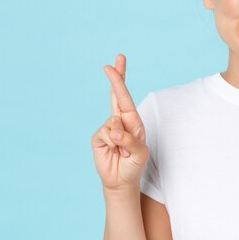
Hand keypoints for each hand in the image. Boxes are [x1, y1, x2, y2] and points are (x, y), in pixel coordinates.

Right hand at [91, 53, 149, 190]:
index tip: (115, 64)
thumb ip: (130, 140)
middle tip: (116, 59)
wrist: (122, 180)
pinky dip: (113, 144)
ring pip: (114, 122)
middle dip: (117, 77)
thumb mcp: (140, 152)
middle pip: (116, 95)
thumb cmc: (134, 164)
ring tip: (124, 151)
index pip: (126, 96)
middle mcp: (120, 120)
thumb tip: (114, 129)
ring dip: (122, 139)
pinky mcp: (98, 138)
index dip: (120, 79)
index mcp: (133, 119)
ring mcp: (108, 128)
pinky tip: (115, 152)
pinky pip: (106, 134)